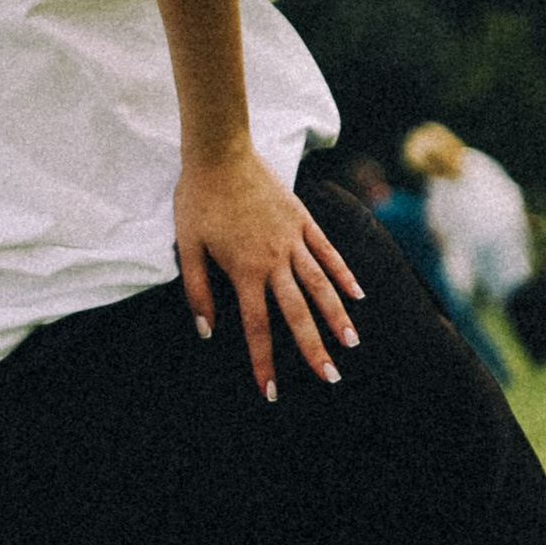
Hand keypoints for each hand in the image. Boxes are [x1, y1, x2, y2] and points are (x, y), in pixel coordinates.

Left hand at [174, 145, 364, 398]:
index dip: (264, 362)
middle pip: (298, 313)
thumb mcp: (187, 246)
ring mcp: (292, 239)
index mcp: (244, 271)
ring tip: (351, 344)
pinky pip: (328, 251)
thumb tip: (207, 332)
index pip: (257, 327)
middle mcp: (274, 260)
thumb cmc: (198, 199)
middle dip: (313, 349)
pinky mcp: (302, 219)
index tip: (272, 392)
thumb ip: (197, 291)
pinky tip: (358, 294)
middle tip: (330, 378)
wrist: (220, 152)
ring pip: (320, 285)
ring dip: (336, 316)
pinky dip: (344, 273)